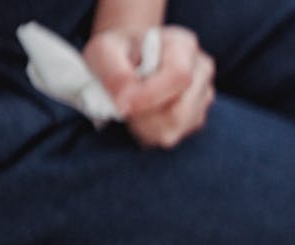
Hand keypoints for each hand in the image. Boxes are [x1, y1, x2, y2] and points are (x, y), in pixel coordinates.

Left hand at [84, 25, 214, 147]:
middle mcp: (200, 69)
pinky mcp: (196, 117)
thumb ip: (113, 74)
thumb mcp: (104, 52)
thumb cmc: (116, 53)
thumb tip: (124, 103)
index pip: (178, 76)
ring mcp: (202, 96)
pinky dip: (150, 134)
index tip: (122, 106)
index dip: (149, 97)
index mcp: (182, 45)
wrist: (130, 56)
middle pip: (178, 112)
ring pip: (174, 130)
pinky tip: (142, 117)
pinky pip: (171, 138)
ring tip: (133, 109)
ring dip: (144, 128)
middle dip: (144, 118)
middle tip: (124, 106)